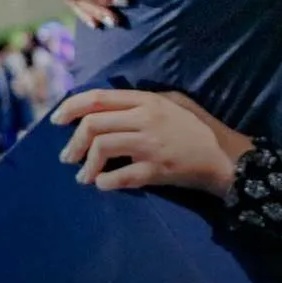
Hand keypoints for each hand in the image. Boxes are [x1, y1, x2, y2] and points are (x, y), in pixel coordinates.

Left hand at [52, 89, 245, 195]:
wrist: (224, 157)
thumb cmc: (198, 127)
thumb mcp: (174, 102)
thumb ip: (144, 100)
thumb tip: (108, 106)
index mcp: (147, 100)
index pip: (98, 98)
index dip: (71, 107)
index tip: (57, 120)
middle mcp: (145, 119)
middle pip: (93, 124)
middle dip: (73, 143)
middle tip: (68, 157)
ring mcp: (150, 145)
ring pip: (102, 148)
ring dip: (86, 165)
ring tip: (84, 175)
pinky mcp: (156, 169)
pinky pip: (119, 176)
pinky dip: (104, 182)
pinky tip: (102, 184)